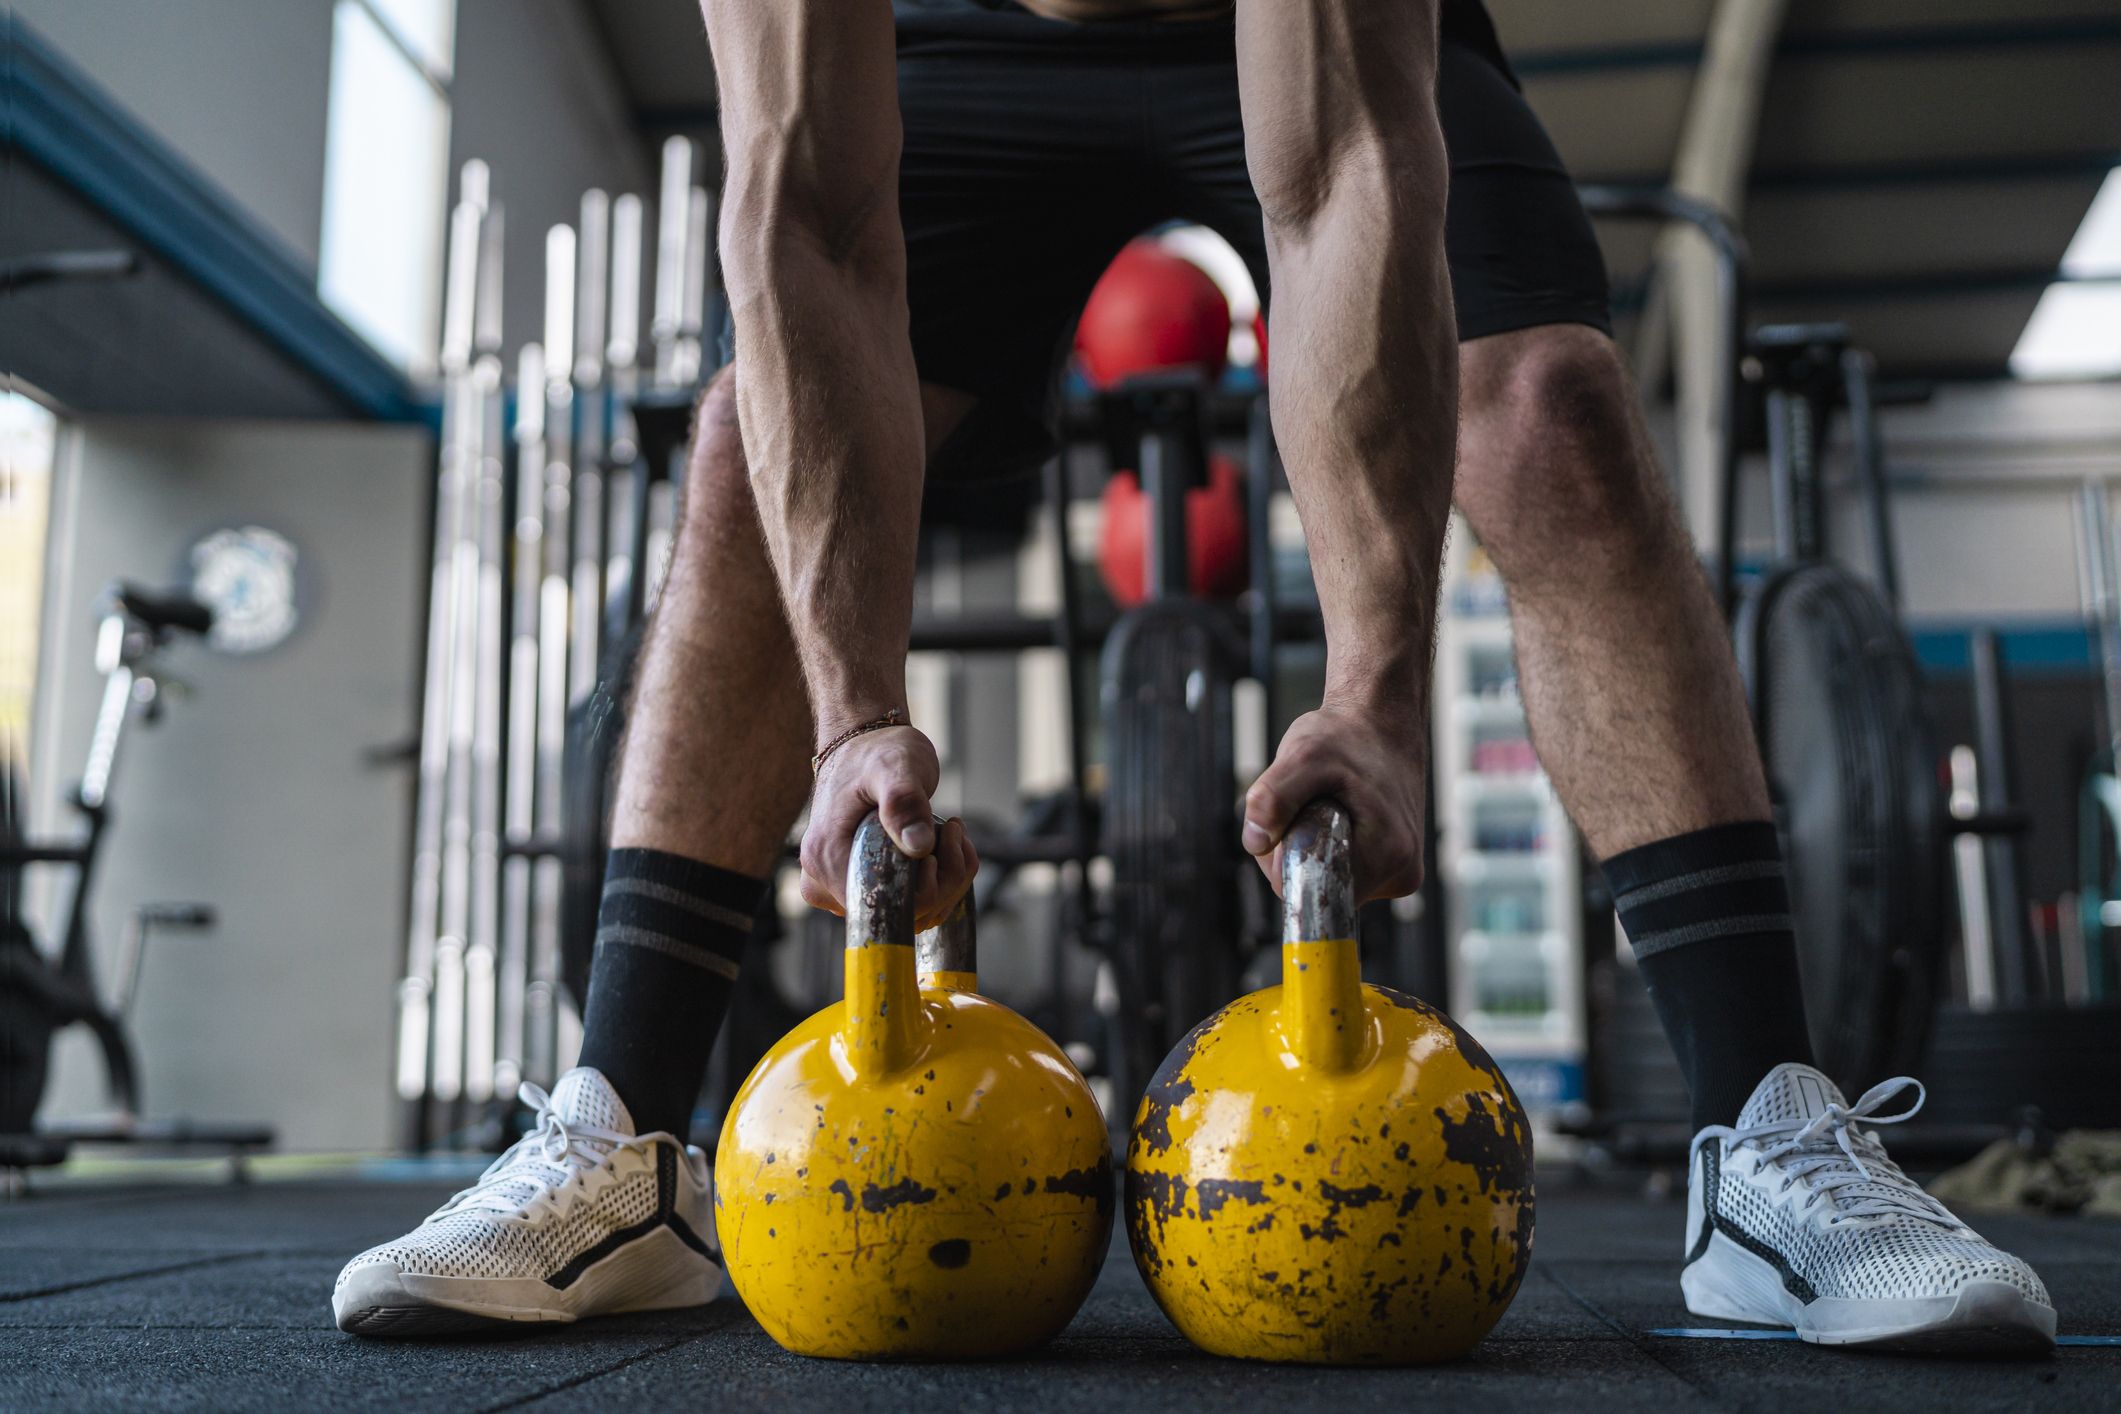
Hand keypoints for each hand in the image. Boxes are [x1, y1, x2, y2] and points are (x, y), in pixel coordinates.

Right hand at [799, 725, 977, 929]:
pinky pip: (910, 905)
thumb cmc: (877, 752)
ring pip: (911, 914)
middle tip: (953, 831)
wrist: (865, 745)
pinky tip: (947, 846)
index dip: (924, 884)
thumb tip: (918, 847)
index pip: (883, 904)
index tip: (940, 840)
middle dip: (943, 879)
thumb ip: (904, 802)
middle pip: (899, 915)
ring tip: (950, 832)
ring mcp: (842, 889)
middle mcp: (825, 882)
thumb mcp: (895, 767)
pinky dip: (941, 881)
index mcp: (826, 857)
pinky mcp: (863, 887)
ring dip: (947, 879)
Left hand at [1241, 704, 1425, 901]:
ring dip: (1312, 845)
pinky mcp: (1394, 863)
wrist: (1382, 721)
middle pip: (1320, 887)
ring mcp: (1400, 870)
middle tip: (1307, 803)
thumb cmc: (1346, 735)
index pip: (1313, 890)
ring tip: (1327, 802)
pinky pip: (1344, 867)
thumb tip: (1256, 843)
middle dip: (1297, 850)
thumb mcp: (1303, 756)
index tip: (1295, 817)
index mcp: (1388, 854)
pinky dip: (1328, 843)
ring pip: (1330, 877)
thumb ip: (1274, 798)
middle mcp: (1401, 872)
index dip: (1287, 859)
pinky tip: (1339, 812)